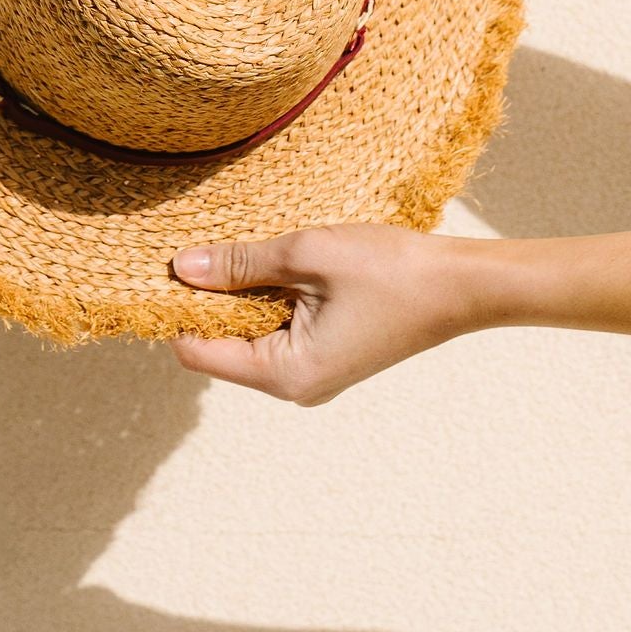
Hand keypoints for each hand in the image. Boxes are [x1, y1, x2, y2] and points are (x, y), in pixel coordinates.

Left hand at [168, 224, 498, 403]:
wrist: (461, 285)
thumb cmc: (389, 270)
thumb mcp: (306, 255)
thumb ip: (239, 264)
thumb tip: (181, 268)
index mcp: (285, 374)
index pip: (197, 352)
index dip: (179, 308)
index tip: (169, 263)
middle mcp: (294, 387)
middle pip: (220, 345)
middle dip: (210, 298)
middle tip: (206, 244)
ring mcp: (313, 374)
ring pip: (249, 335)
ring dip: (242, 295)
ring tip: (248, 250)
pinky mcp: (328, 356)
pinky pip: (278, 331)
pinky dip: (269, 299)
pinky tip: (279, 265)